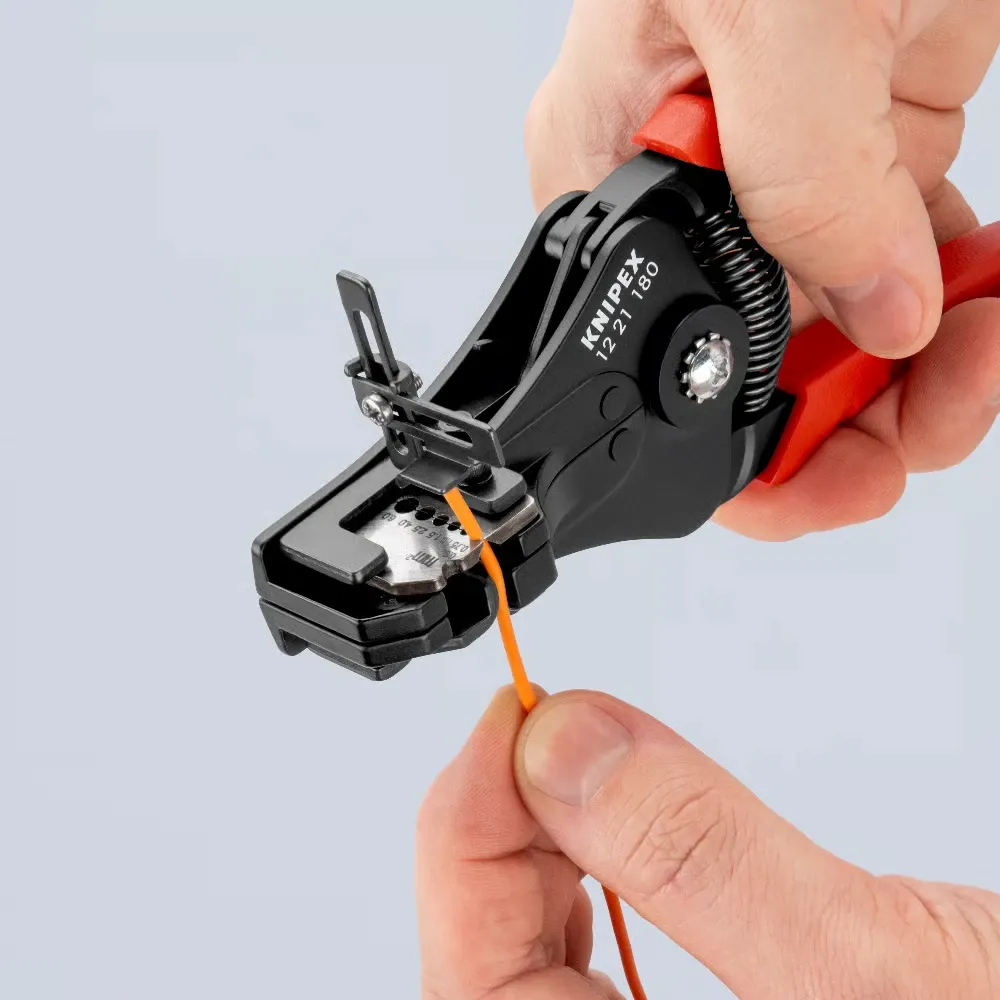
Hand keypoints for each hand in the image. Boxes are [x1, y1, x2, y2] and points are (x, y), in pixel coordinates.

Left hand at [416, 687, 999, 998]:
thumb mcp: (884, 975)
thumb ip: (707, 861)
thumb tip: (568, 742)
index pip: (472, 982)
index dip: (464, 830)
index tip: (515, 716)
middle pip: (493, 963)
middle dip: (504, 824)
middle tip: (546, 721)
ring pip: (543, 955)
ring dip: (546, 841)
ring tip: (583, 756)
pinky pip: (605, 959)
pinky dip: (604, 870)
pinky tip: (625, 825)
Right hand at [524, 0, 999, 539]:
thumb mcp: (773, 17)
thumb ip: (808, 184)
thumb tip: (876, 315)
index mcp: (619, 170)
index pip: (653, 359)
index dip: (737, 451)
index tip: (830, 474)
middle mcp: (694, 191)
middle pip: (756, 371)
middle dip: (853, 423)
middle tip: (932, 421)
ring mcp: (784, 176)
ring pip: (843, 330)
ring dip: (923, 373)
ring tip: (986, 352)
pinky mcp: (869, 142)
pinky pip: (910, 260)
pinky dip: (961, 303)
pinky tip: (993, 301)